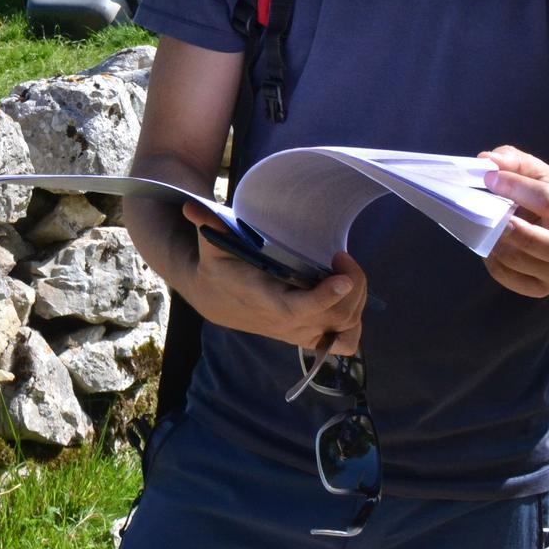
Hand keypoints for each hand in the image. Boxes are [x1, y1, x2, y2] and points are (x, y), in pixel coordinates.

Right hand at [177, 200, 367, 354]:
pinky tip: (347, 297)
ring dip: (357, 300)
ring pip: (347, 329)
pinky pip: (346, 343)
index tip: (342, 278)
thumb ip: (209, 226)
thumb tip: (191, 206)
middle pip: (336, 317)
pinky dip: (355, 324)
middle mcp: (287, 324)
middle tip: (340, 257)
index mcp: (265, 300)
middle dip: (352, 285)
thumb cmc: (220, 268)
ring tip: (345, 272)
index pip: (299, 309)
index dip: (324, 297)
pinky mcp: (310, 337)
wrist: (217, 300)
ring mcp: (301, 333)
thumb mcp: (212, 245)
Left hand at [480, 145, 548, 297]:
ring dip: (501, 248)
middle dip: (517, 233)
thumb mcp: (541, 173)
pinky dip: (497, 267)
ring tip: (487, 231)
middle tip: (494, 218)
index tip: (489, 178)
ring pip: (530, 265)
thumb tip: (487, 161)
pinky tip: (491, 249)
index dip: (516, 188)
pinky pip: (517, 282)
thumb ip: (516, 162)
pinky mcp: (544, 285)